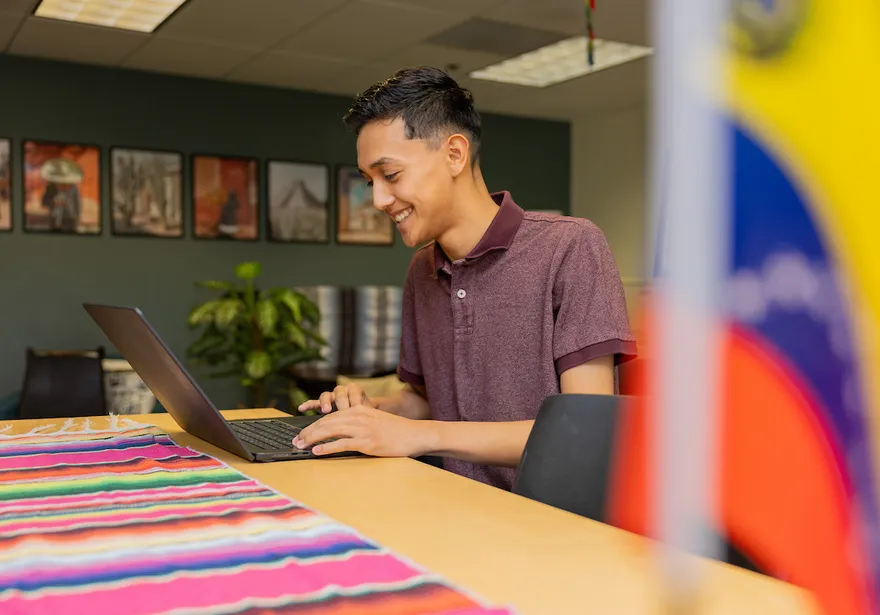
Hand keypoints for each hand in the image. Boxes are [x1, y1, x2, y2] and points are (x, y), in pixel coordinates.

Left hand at [292, 405, 433, 457]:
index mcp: (359, 410)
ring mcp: (363, 429)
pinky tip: (317, 452)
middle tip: (296, 441)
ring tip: (301, 446)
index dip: (314, 425)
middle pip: (326, 422)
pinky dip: (327, 448)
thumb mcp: (374, 421)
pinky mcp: (368, 442)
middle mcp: (359, 416)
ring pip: (330, 431)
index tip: (302, 433)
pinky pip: (342, 444)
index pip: (330, 416)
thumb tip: (338, 433)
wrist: (415, 434)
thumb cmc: (396, 431)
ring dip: (312, 439)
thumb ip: (357, 423)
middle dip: (308, 432)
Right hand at [297, 382, 371, 414]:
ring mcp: (331, 397)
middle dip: (340, 402)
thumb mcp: (368, 414)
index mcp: (355, 390)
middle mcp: (342, 391)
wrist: (361, 416)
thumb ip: (367, 414)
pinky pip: (314, 403)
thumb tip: (370, 415)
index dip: (355, 399)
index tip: (358, 407)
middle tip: (343, 410)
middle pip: (339, 393)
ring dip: (326, 402)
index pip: (354, 391)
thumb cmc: (366, 415)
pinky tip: (302, 408)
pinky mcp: (323, 405)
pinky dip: (309, 405)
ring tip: (326, 410)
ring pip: (326, 396)